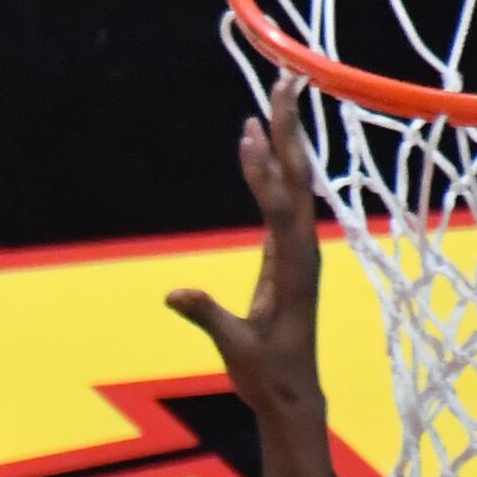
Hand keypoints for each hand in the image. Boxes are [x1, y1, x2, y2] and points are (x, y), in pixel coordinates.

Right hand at [163, 72, 335, 476]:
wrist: (293, 395)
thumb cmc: (266, 375)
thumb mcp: (235, 348)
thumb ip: (209, 317)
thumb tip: (173, 294)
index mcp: (293, 269)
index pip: (279, 208)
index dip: (263, 172)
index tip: (249, 133)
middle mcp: (302, 250)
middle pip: (297, 179)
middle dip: (290, 129)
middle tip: (285, 81)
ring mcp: (298, 250)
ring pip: (295, 183)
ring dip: (286, 138)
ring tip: (278, 95)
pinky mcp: (287, 254)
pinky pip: (283, 199)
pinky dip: (273, 167)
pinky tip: (261, 145)